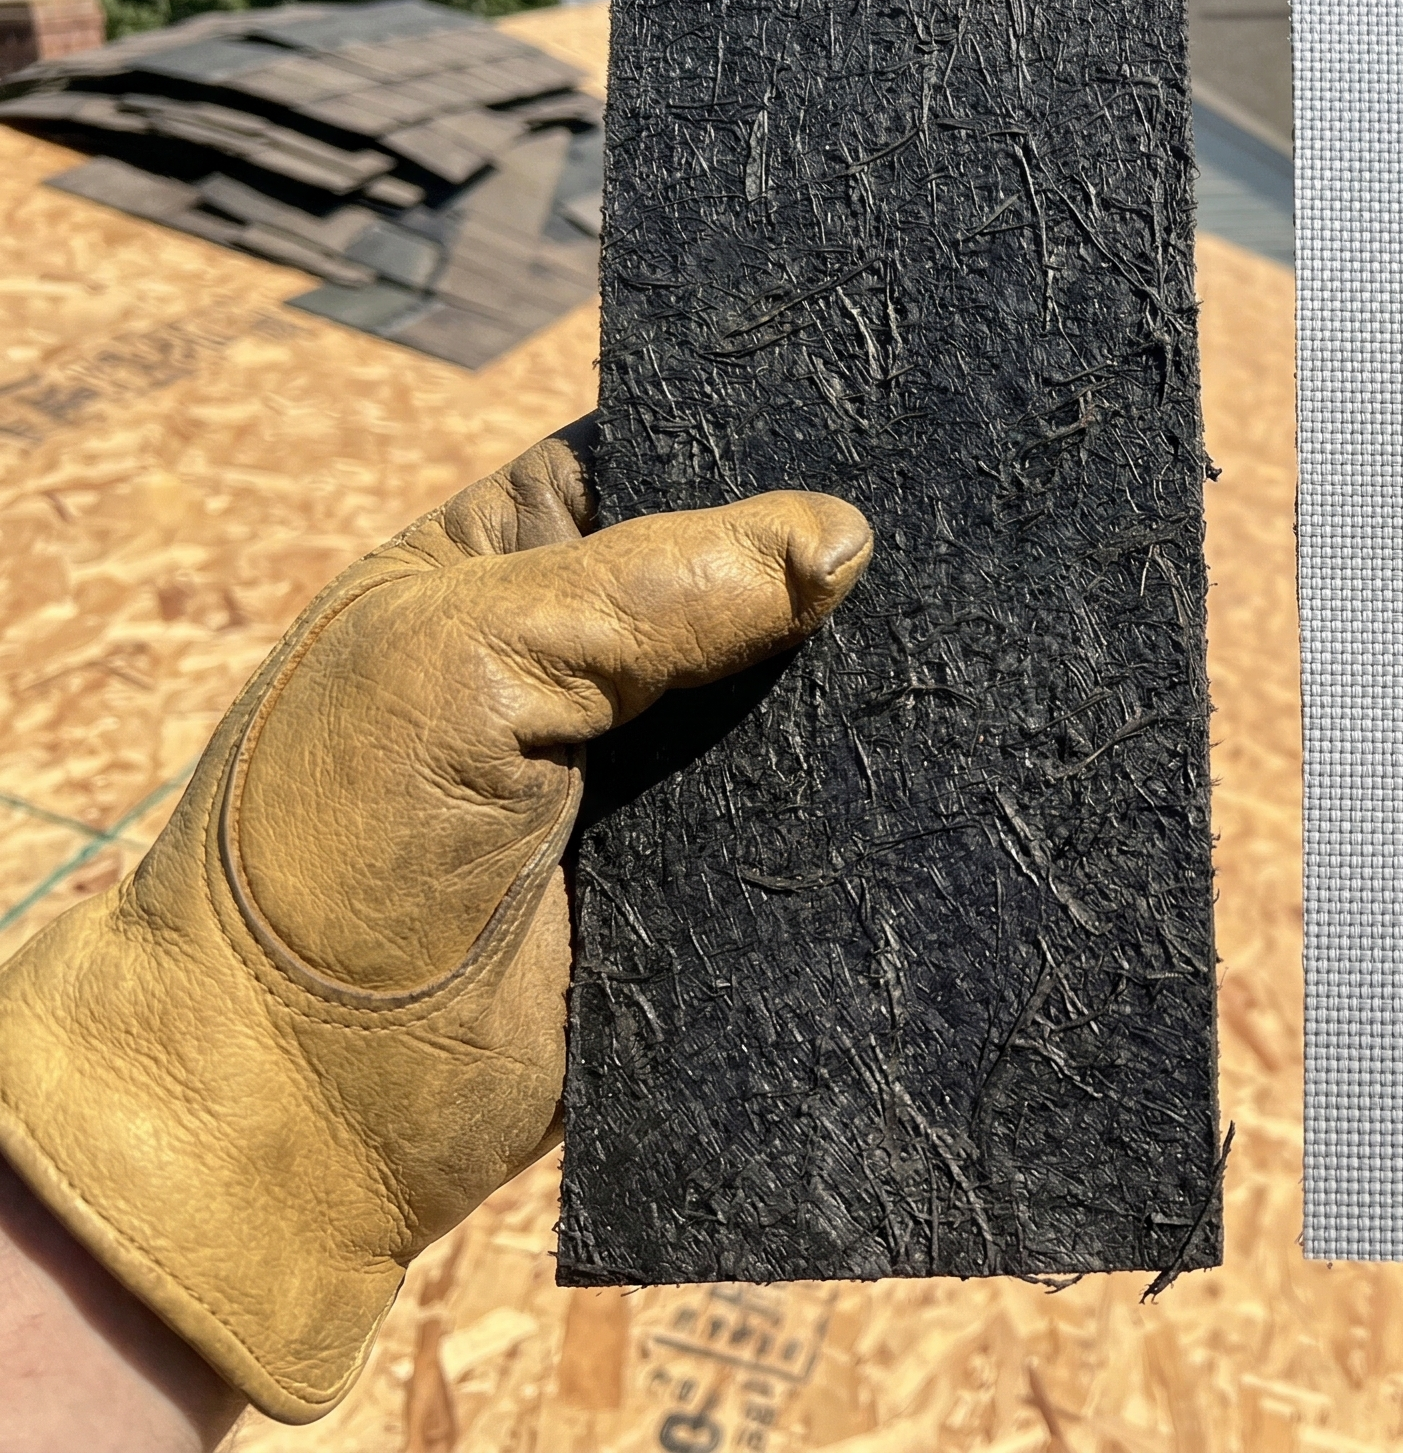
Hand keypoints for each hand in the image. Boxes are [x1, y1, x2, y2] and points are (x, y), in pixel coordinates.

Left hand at [0, 424, 869, 1424]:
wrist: (295, 1100)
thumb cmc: (331, 846)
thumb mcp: (476, 655)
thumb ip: (661, 585)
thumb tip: (845, 537)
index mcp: (512, 550)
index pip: (672, 452)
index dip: (771, 443)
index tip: (899, 428)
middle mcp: (588, 647)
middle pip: (753, 573)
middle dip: (838, 569)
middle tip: (967, 543)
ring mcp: (649, 768)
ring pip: (793, 700)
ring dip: (860, 692)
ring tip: (981, 649)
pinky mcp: (698, 879)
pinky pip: (803, 820)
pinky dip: (859, 803)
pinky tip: (948, 765)